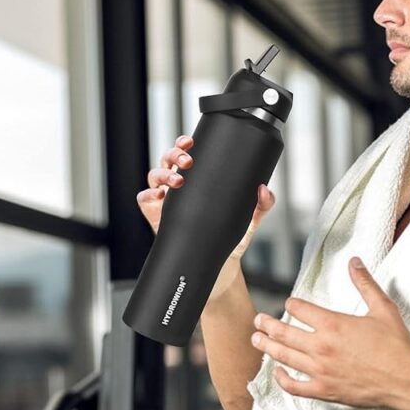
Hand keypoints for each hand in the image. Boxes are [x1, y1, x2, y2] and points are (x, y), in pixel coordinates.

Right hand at [136, 135, 276, 298]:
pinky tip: (159, 196)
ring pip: (155, 176)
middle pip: (168, 160)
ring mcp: (166, 201)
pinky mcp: (155, 216)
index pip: (187, 155)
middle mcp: (180, 187)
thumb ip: (261, 206)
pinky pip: (144, 199)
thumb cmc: (229, 239)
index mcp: (198, 180)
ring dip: (163, 173)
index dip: (184, 144)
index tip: (190, 141)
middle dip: (174, 154)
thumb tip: (264, 189)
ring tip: (177, 180)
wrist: (217, 268)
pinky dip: (148, 194)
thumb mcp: (248, 221)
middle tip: (187, 160)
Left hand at [251, 257, 409, 407]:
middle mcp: (321, 347)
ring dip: (267, 347)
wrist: (405, 379)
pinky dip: (282, 379)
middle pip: (285, 333)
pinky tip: (277, 372)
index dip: (292, 304)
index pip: (301, 309)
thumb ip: (365, 283)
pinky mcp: (325, 391)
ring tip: (256, 340)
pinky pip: (295, 387)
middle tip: (258, 320)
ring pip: (284, 357)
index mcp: (333, 324)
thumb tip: (355, 262)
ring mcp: (321, 371)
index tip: (290, 304)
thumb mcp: (382, 307)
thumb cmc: (396, 344)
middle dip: (267, 325)